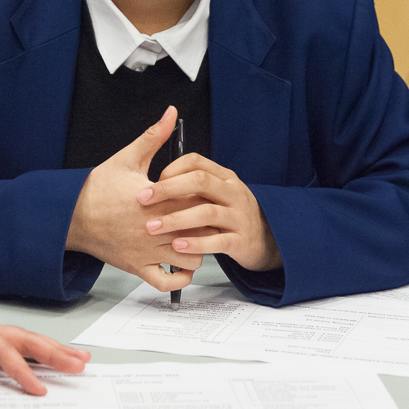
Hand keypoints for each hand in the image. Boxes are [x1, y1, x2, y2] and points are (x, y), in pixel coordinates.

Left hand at [0, 292, 89, 395]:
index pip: (1, 351)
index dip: (21, 370)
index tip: (38, 388)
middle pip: (25, 339)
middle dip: (54, 352)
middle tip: (80, 365)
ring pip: (26, 339)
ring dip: (54, 349)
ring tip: (81, 359)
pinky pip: (17, 342)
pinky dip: (39, 348)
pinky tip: (53, 356)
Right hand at [66, 106, 203, 291]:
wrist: (70, 216)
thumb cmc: (97, 189)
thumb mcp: (126, 158)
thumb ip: (152, 137)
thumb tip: (170, 113)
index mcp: (155, 200)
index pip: (197, 202)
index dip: (207, 199)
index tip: (207, 194)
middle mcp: (154, 228)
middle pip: (200, 231)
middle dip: (207, 224)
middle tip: (206, 216)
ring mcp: (147, 251)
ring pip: (192, 259)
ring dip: (198, 249)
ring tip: (193, 236)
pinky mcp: (138, 267)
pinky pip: (168, 283)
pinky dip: (180, 277)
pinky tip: (182, 262)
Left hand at [142, 154, 279, 271]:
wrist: (265, 239)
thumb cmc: (231, 214)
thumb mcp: (219, 192)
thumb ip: (195, 184)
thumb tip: (159, 179)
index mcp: (225, 177)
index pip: (197, 162)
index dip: (172, 169)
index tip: (151, 181)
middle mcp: (233, 193)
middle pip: (200, 182)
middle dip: (168, 189)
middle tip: (142, 199)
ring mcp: (239, 216)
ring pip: (207, 212)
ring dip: (176, 219)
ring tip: (153, 226)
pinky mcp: (240, 241)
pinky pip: (217, 241)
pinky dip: (196, 243)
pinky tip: (177, 246)